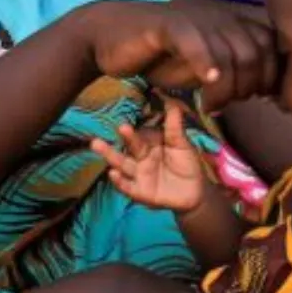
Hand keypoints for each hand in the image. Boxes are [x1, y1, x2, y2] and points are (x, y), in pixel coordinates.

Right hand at [79, 2, 278, 105]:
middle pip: (255, 54)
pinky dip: (206, 63)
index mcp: (232, 25)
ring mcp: (195, 18)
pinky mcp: (169, 24)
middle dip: (248, 87)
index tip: (256, 100)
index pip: (270, 47)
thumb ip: (233, 73)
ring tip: (210, 105)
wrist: (110, 37)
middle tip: (226, 105)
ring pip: (230, 53)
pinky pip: (195, 42)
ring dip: (226, 87)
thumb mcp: (204, 68)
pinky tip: (206, 81)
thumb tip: (266, 90)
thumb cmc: (160, 55)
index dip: (269, 76)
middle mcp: (220, 17)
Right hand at [91, 100, 209, 212]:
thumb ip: (174, 125)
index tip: (129, 115)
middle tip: (119, 126)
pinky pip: (128, 187)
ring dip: (110, 155)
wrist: (195, 192)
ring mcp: (139, 174)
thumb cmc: (186, 164)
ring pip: (122, 164)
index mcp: (150, 144)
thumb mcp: (182, 144)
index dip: (134, 126)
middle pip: (129, 146)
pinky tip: (112, 174)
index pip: (139, 133)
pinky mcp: (140, 192)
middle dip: (122, 137)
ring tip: (96, 144)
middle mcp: (141, 157)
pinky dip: (119, 181)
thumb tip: (172, 100)